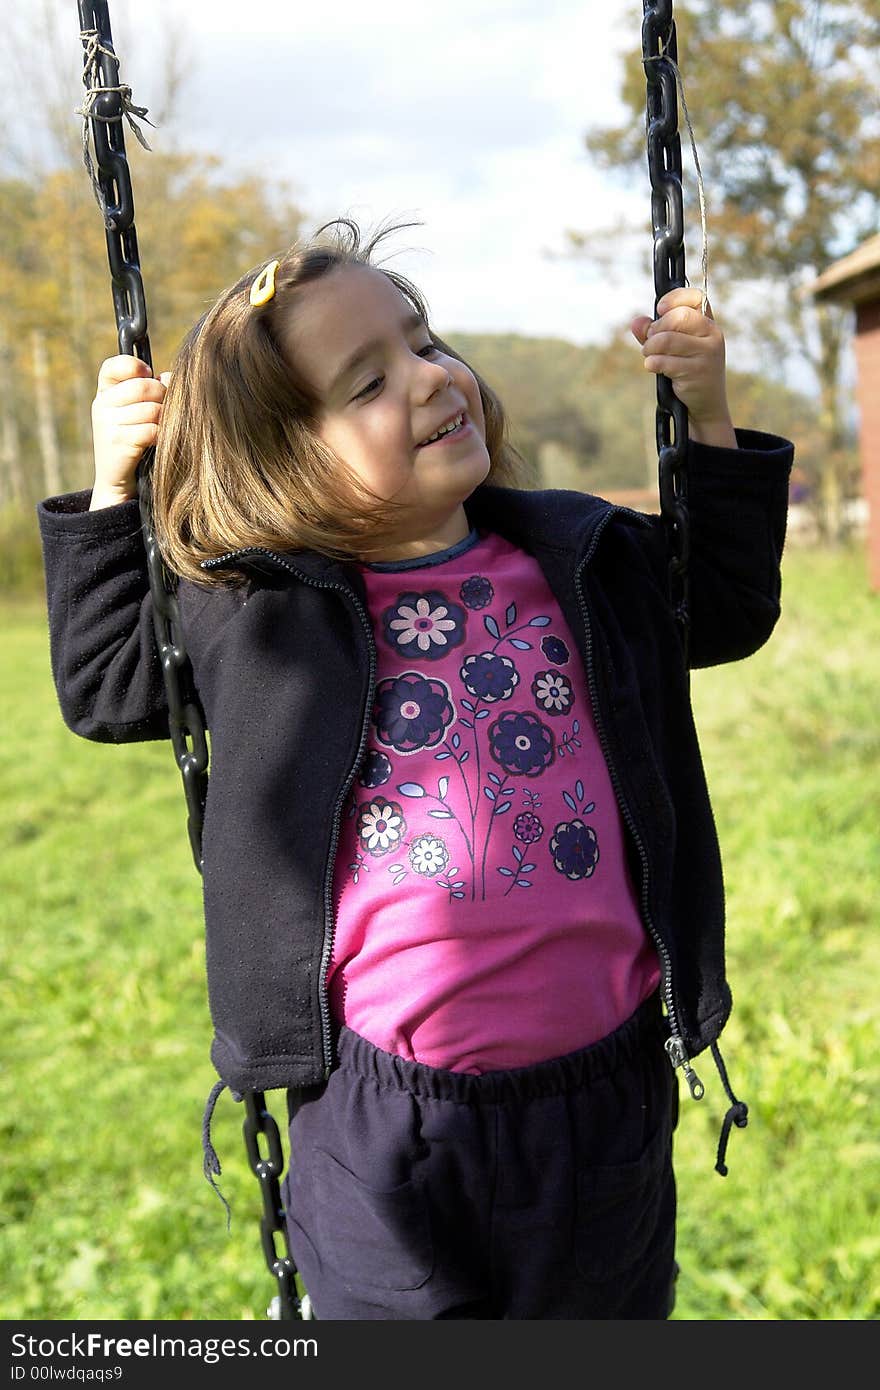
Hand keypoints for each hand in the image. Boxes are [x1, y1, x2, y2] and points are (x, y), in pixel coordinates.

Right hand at [89, 355, 169, 509]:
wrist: (118, 480)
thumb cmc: (135, 441)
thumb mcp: (137, 411)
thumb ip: (150, 390)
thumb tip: (168, 376)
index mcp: (105, 392)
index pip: (114, 366)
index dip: (134, 365)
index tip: (148, 374)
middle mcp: (101, 404)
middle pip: (142, 387)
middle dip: (162, 396)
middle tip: (165, 409)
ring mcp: (106, 424)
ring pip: (150, 409)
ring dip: (164, 419)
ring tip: (162, 428)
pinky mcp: (117, 443)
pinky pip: (151, 430)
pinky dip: (161, 435)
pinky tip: (158, 441)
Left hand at [631, 288, 736, 447]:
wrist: (705, 404)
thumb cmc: (687, 371)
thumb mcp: (672, 348)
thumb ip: (653, 332)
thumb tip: (636, 322)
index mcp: (707, 322)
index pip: (696, 297)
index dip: (674, 298)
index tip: (660, 310)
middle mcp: (712, 334)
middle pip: (678, 317)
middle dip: (656, 329)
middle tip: (650, 342)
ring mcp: (707, 353)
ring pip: (667, 339)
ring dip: (650, 348)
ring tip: (649, 356)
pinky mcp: (698, 371)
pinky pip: (664, 361)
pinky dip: (653, 363)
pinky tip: (653, 367)